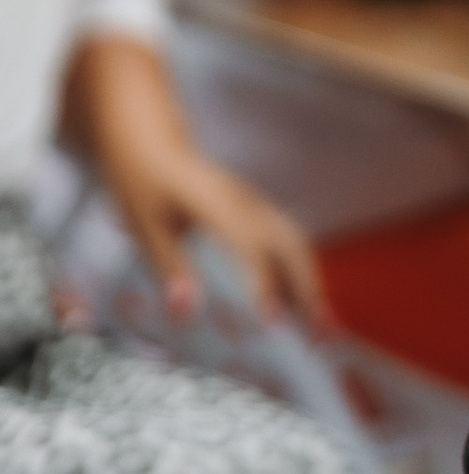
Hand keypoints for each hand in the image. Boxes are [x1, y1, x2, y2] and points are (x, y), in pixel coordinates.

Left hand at [113, 142, 328, 332]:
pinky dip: (300, 268)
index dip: (263, 284)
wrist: (150, 141)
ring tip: (321, 321)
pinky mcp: (255, 208)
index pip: (250, 248)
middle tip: (320, 331)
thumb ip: (170, 267)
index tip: (272, 321)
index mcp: (217, 204)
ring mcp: (255, 204)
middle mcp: (246, 203)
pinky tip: (299, 295)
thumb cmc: (143, 180)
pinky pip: (287, 238)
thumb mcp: (144, 226)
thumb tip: (185, 310)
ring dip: (311, 281)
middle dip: (308, 289)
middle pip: (290, 246)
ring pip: (295, 243)